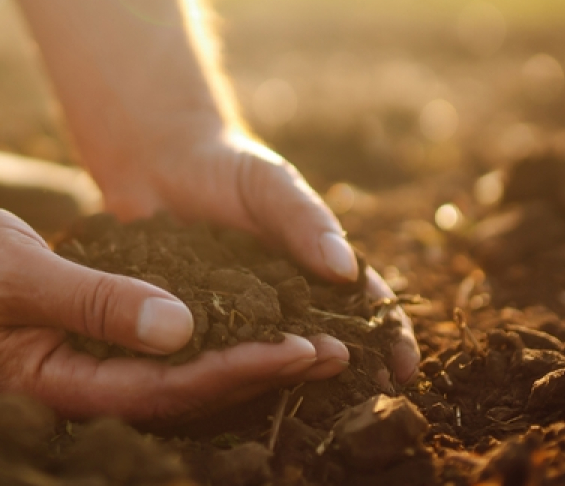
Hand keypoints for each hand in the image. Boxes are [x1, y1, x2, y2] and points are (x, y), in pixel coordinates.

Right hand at [0, 197, 351, 420]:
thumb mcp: (21, 275)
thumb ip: (97, 302)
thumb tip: (181, 330)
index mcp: (57, 386)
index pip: (167, 391)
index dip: (237, 371)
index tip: (299, 348)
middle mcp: (77, 388)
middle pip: (184, 395)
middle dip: (258, 374)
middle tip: (333, 353)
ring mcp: (81, 368)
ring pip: (176, 377)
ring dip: (241, 359)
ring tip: (310, 344)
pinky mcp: (84, 343)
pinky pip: (157, 351)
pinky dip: (205, 338)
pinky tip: (245, 323)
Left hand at [96, 127, 421, 384]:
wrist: (159, 161)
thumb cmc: (227, 166)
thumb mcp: (271, 185)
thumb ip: (305, 221)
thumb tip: (346, 269)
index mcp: (315, 266)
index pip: (364, 307)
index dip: (389, 339)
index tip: (405, 368)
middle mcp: (284, 300)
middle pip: (326, 342)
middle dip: (350, 374)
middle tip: (366, 401)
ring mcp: (240, 316)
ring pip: (272, 358)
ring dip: (290, 379)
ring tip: (309, 403)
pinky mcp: (194, 323)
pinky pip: (214, 352)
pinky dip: (228, 372)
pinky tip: (233, 391)